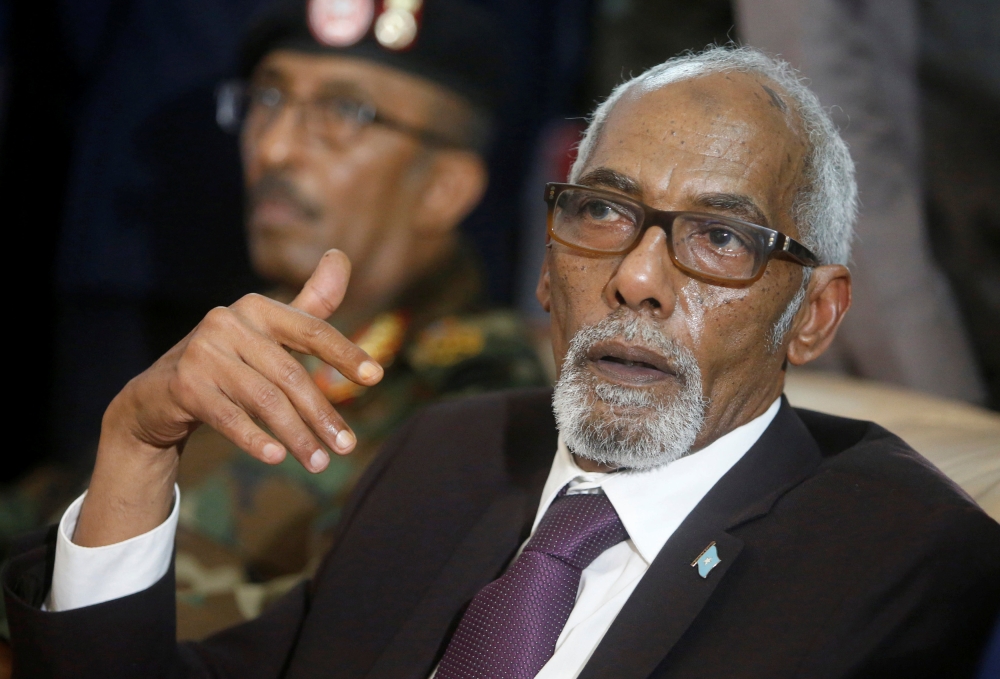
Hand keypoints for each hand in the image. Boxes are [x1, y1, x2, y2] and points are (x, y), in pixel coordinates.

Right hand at [74, 250, 381, 546]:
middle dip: (322, 414)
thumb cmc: (230, 361)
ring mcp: (202, 353)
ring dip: (297, 435)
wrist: (159, 395)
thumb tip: (340, 254)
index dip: (345, 352)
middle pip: (290, 374)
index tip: (376, 377)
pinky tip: (277, 458)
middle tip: (347, 447)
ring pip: (264, 400)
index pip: (312, 330)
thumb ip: (310, 302)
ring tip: (320, 463)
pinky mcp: (183, 385)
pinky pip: (229, 417)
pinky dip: (255, 439)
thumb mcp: (270, 330)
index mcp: (257, 307)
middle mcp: (228, 322)